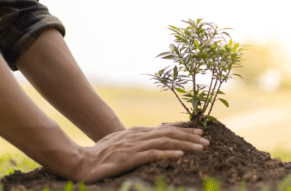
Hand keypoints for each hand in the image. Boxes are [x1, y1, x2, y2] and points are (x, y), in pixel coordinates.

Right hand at [73, 122, 209, 183]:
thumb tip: (151, 141)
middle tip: (206, 140)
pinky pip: (152, 154)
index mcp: (137, 132)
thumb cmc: (102, 153)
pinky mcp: (130, 158)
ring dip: (185, 144)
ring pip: (165, 141)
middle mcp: (138, 135)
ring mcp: (134, 146)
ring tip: (201, 147)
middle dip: (190, 136)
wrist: (83, 161)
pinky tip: (180, 155)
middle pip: (169, 133)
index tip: (198, 130)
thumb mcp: (121, 142)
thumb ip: (136, 140)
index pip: (164, 128)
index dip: (183, 129)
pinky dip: (168, 153)